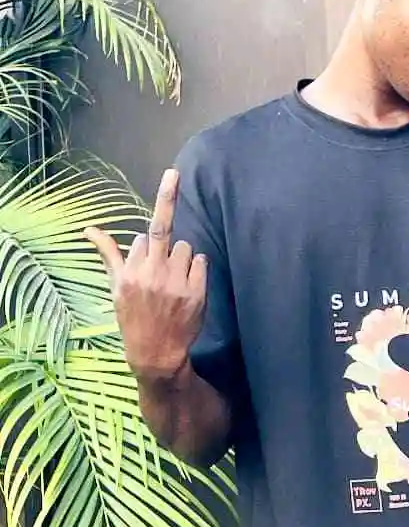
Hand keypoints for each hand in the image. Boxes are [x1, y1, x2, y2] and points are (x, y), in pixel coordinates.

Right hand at [85, 168, 206, 381]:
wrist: (157, 352)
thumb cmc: (133, 315)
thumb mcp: (115, 286)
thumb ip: (108, 253)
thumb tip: (88, 229)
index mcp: (130, 271)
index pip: (144, 236)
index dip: (149, 243)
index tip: (161, 215)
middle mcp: (151, 273)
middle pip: (162, 227)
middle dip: (168, 195)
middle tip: (174, 174)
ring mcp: (175, 282)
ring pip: (186, 247)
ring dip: (182, 257)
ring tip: (175, 280)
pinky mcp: (196, 291)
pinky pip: (202, 261)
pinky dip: (197, 268)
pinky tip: (188, 285)